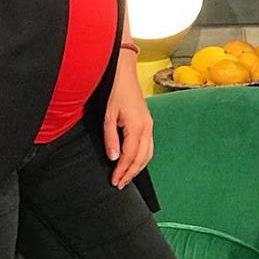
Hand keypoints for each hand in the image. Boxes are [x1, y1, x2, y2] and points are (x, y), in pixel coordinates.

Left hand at [103, 70, 153, 189]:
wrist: (125, 74)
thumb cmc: (116, 91)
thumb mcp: (108, 114)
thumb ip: (111, 137)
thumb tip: (113, 158)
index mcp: (137, 126)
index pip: (130, 155)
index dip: (122, 170)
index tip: (115, 181)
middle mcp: (147, 128)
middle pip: (142, 158)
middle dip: (131, 173)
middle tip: (120, 184)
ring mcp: (149, 125)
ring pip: (148, 154)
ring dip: (138, 168)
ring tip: (126, 177)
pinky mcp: (148, 123)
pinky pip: (149, 146)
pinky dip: (142, 158)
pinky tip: (134, 162)